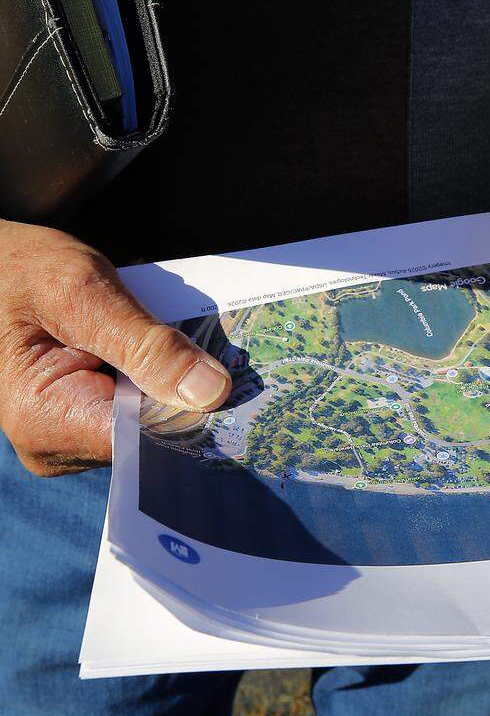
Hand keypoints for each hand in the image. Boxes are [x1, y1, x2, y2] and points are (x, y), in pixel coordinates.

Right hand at [0, 221, 231, 475]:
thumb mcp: (81, 292)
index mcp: (45, 421)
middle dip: (191, 396)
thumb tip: (211, 393)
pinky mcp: (84, 419)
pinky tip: (174, 353)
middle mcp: (57, 444)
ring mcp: (70, 436)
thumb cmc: (17, 271)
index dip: (196, 414)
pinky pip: (140, 407)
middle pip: (151, 435)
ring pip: (151, 421)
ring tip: (195, 348)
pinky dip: (162, 378)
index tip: (242, 390)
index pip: (146, 439)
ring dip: (178, 384)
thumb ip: (145, 344)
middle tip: (229, 359)